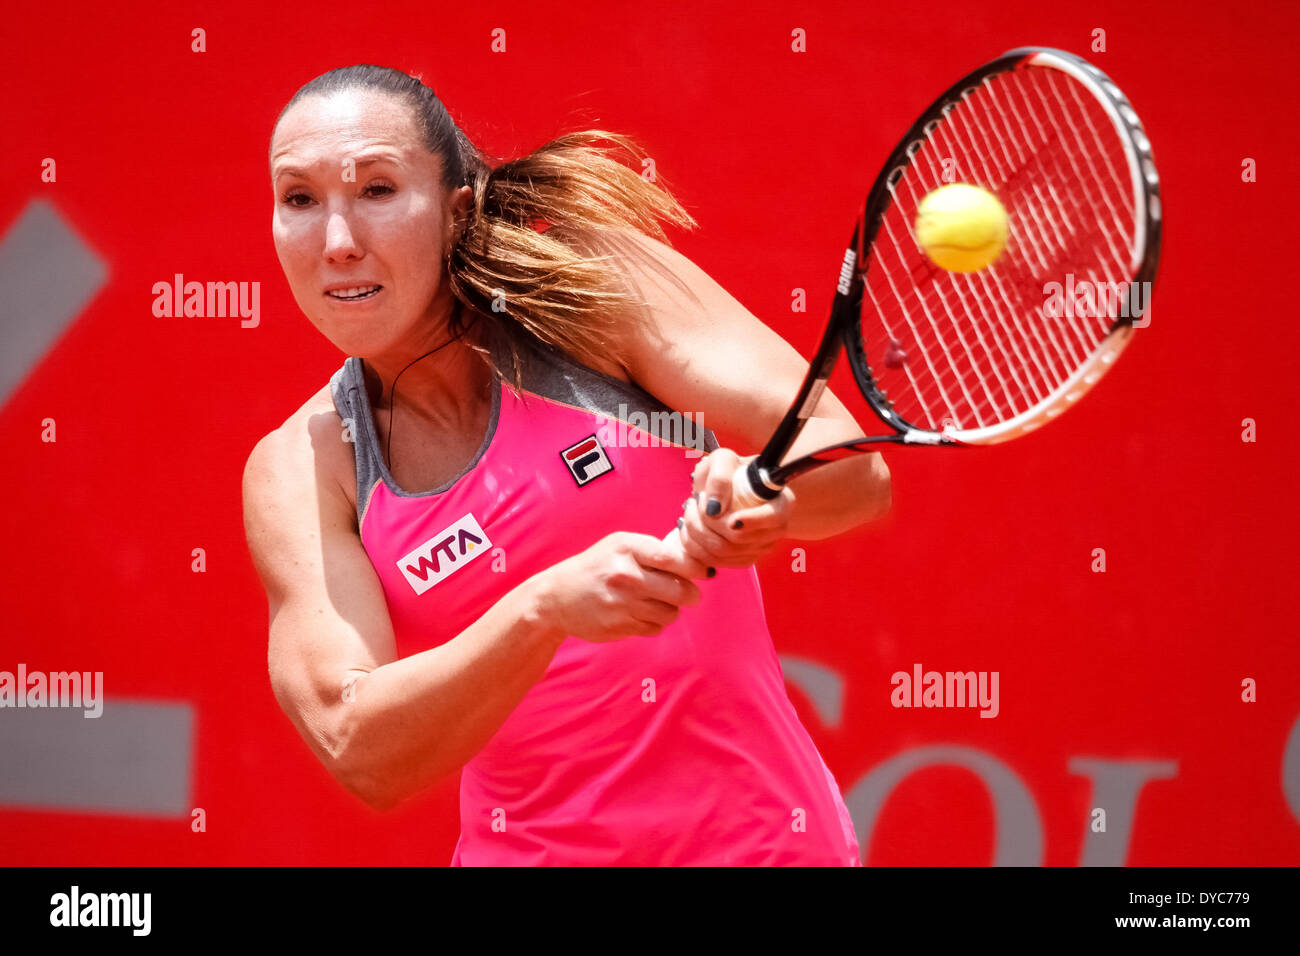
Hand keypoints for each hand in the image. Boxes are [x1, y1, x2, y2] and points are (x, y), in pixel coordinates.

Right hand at [533, 532, 710, 641]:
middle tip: (690, 593)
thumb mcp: (619, 546)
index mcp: (627, 548)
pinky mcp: (619, 627)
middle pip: (681, 590)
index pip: (675, 559)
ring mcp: (622, 604)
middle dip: (691, 593)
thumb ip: (653, 550)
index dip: (696, 568)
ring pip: (670, 613)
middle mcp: (626, 575)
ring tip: (659, 602)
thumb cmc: (595, 567)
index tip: (704, 572)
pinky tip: (640, 613)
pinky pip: (654, 628)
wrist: (555, 598)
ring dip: (671, 609)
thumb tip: (694, 561)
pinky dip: (654, 623)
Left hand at [674, 449, 794, 572]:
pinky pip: (715, 562)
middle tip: (693, 501)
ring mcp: (760, 548)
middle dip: (707, 522)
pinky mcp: (742, 560)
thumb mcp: (723, 461)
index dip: (752, 521)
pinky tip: (688, 529)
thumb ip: (719, 477)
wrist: (729, 488)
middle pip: (739, 538)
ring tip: (689, 511)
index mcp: (782, 502)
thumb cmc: (728, 471)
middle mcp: (776, 530)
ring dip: (696, 532)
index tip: (730, 519)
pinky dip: (695, 547)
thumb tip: (715, 509)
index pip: (774, 517)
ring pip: (723, 552)